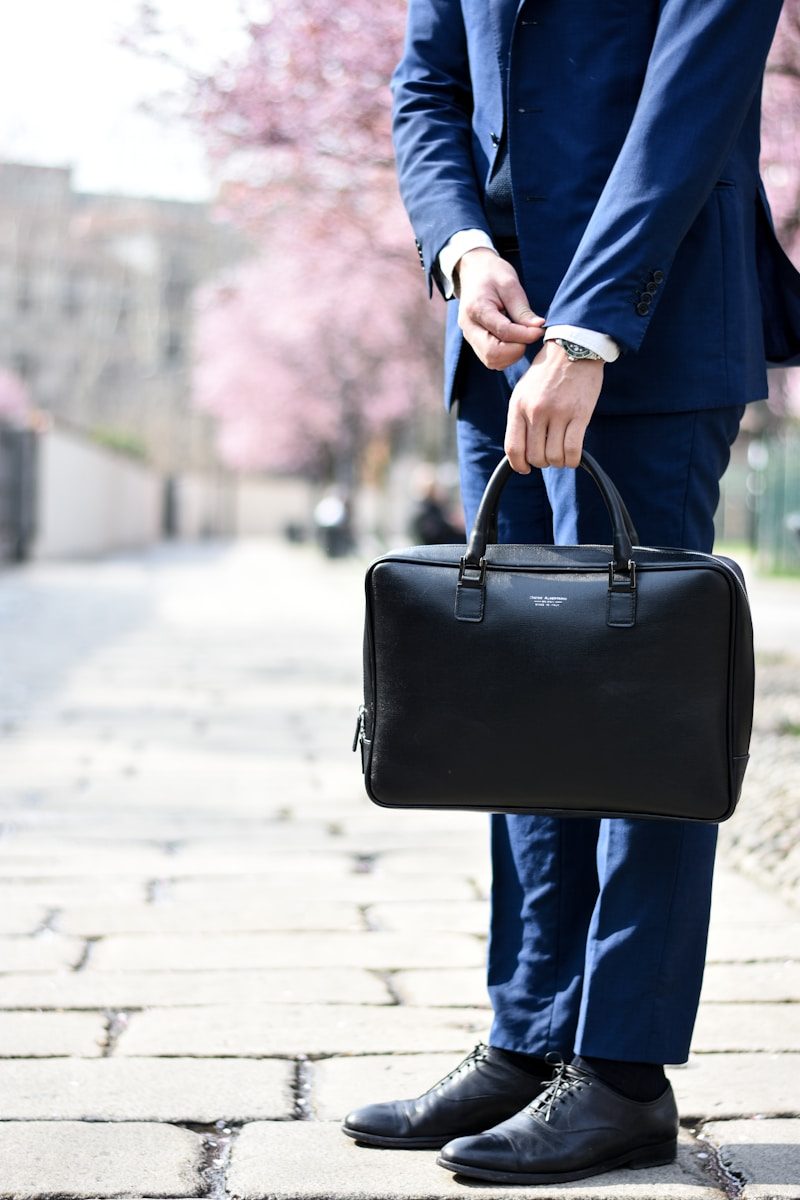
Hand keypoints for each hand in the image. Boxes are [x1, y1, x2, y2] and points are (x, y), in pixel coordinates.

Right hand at [456, 248, 544, 369]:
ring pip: (492, 361)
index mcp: (476, 309)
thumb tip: (538, 328)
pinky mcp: (475, 343)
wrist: (474, 271)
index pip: (503, 332)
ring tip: (522, 336)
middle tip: (529, 335)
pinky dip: (506, 356)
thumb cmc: (492, 274)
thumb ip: (522, 310)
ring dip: (512, 355)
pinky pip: (491, 359)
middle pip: (492, 354)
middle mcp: (469, 327)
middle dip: (516, 349)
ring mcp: (470, 337)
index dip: (524, 335)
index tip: (539, 330)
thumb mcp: (510, 284)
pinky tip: (514, 340)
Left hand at [504, 340, 603, 470]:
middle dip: (542, 462)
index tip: (525, 468)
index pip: (513, 448)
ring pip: (554, 456)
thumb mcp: (524, 391)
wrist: (573, 348)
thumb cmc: (548, 372)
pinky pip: (573, 450)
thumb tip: (520, 448)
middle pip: (535, 456)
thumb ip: (519, 417)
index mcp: (518, 406)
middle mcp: (535, 411)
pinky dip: (573, 460)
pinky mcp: (579, 415)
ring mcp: (558, 413)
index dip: (518, 465)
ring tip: (561, 454)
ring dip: (558, 461)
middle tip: (549, 455)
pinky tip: (573, 456)